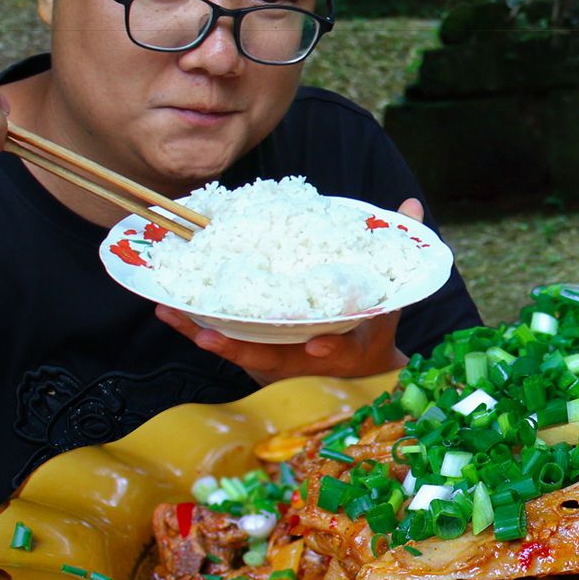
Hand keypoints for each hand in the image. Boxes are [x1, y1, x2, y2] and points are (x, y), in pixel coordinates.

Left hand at [156, 198, 422, 384]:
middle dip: (239, 349)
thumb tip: (411, 206)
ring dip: (202, 334)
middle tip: (208, 338)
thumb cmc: (373, 330)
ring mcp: (279, 364)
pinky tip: (167, 309)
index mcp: (347, 348)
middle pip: (270, 361)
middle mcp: (307, 363)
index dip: (330, 346)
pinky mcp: (258, 360)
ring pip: (238, 353)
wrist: (361, 372)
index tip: (318, 342)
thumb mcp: (393, 296)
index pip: (340, 348)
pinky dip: (196, 329)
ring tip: (170, 312)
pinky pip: (224, 344)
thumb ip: (397, 253)